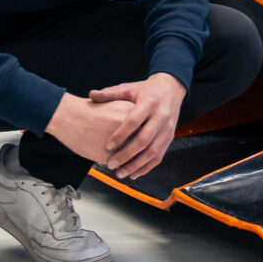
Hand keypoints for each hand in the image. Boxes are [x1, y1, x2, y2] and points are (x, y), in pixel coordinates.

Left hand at [45, 74, 185, 179]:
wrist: (171, 89)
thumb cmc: (147, 91)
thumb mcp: (129, 88)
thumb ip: (110, 93)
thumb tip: (91, 95)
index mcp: (150, 103)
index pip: (134, 121)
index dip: (120, 135)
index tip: (107, 146)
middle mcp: (161, 116)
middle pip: (144, 140)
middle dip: (127, 155)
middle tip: (111, 164)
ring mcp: (168, 129)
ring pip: (153, 152)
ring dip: (137, 165)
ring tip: (121, 173)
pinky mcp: (170, 137)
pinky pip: (160, 156)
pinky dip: (147, 167)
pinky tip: (134, 173)